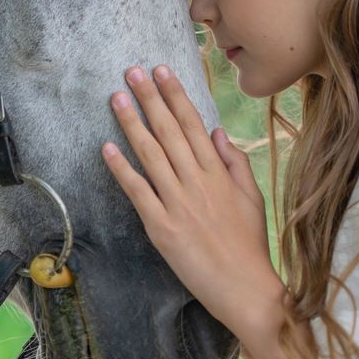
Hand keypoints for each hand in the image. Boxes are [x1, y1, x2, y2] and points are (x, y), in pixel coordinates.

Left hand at [101, 64, 285, 341]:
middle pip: (169, 131)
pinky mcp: (161, 227)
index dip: (175, 95)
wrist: (245, 287)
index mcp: (219, 172)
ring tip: (116, 97)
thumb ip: (235, 163)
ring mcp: (178, 203)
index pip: (193, 124)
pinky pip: (138, 191)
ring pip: (151, 154)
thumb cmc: (249, 244)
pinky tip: (107, 147)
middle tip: (131, 71)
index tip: (161, 70)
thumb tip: (217, 132)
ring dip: (132, 123)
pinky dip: (122, 168)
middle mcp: (197, 181)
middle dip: (150, 98)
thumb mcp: (251, 197)